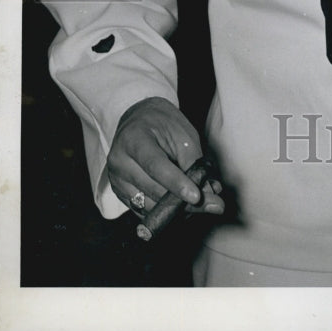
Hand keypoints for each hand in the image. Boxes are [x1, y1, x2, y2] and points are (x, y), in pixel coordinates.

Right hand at [107, 96, 223, 216]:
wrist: (138, 119)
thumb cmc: (163, 124)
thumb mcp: (183, 134)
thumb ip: (194, 163)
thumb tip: (209, 193)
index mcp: (133, 139)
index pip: (156, 167)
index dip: (177, 183)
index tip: (197, 197)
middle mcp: (119, 162)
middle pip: (153, 190)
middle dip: (185, 202)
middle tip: (215, 205)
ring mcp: (116, 180)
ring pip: (149, 206)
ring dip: (177, 209)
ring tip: (201, 202)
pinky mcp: (120, 193)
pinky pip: (144, 210)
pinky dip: (165, 211)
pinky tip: (182, 203)